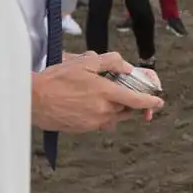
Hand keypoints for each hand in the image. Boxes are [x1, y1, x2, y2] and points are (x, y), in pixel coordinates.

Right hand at [31, 51, 163, 132]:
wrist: (33, 100)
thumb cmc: (57, 78)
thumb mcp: (84, 62)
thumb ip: (110, 62)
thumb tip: (127, 67)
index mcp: (106, 93)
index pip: (136, 101)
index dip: (150, 103)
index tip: (159, 103)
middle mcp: (103, 111)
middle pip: (127, 111)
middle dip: (131, 104)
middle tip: (128, 95)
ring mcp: (92, 123)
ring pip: (113, 118)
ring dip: (115, 110)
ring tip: (104, 97)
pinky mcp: (82, 130)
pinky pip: (99, 123)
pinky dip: (101, 115)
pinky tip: (89, 104)